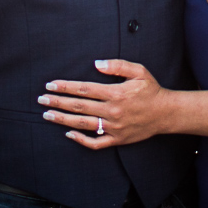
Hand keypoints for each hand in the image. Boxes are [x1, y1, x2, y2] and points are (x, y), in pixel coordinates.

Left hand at [39, 59, 173, 148]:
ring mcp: (113, 127)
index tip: (50, 85)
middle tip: (41, 100)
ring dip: (63, 120)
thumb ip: (117, 65)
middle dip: (58, 103)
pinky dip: (81, 140)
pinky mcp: (116, 139)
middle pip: (79, 107)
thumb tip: (96, 64)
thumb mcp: (138, 71)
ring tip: (47, 116)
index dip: (65, 87)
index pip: (84, 89)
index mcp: (116, 93)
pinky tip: (69, 134)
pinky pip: (96, 143)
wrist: (165, 113)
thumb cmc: (151, 90)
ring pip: (83, 124)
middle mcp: (112, 111)